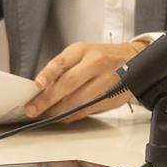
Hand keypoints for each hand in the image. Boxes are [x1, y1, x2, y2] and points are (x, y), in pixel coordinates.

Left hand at [25, 39, 151, 121]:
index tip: (37, 85)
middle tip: (33, 109)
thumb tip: (40, 90)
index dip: (49, 73)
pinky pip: (88, 109)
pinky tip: (63, 116)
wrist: (133, 58)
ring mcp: (106, 79)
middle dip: (48, 99)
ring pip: (79, 100)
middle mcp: (96, 62)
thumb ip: (62, 69)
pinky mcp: (112, 96)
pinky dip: (72, 115)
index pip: (63, 61)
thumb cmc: (101, 57)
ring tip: (46, 115)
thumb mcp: (81, 53)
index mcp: (83, 50)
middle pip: (70, 83)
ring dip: (59, 111)